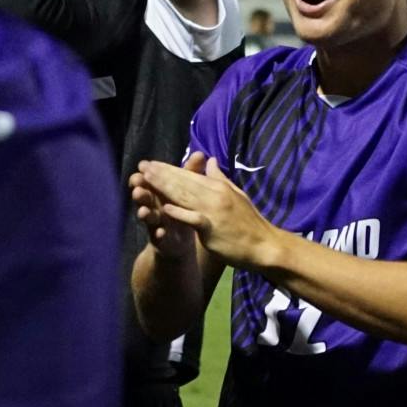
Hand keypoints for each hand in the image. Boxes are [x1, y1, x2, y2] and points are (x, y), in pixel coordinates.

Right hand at [130, 153, 200, 262]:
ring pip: (148, 216)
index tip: (142, 165)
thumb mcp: (186, 190)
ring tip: (143, 211)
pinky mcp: (161, 238)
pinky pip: (158, 236)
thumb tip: (200, 153)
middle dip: (140, 191)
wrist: (180, 240)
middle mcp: (154, 206)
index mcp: (159, 192)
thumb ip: (191, 172)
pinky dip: (159, 234)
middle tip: (136, 186)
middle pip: (144, 196)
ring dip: (144, 212)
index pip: (150, 180)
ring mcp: (156, 223)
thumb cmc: (180, 209)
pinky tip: (161, 233)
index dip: (146, 173)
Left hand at [135, 154, 280, 266]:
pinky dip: (179, 213)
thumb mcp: (237, 195)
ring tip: (146, 179)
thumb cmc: (250, 223)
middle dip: (161, 174)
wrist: (264, 245)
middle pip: (183, 183)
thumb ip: (220, 178)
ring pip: (185, 196)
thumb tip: (211, 160)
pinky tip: (164, 208)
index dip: (169, 169)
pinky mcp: (212, 228)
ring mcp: (213, 211)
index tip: (152, 163)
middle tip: (141, 166)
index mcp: (219, 187)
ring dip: (163, 187)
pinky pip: (193, 218)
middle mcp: (215, 195)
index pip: (190, 175)